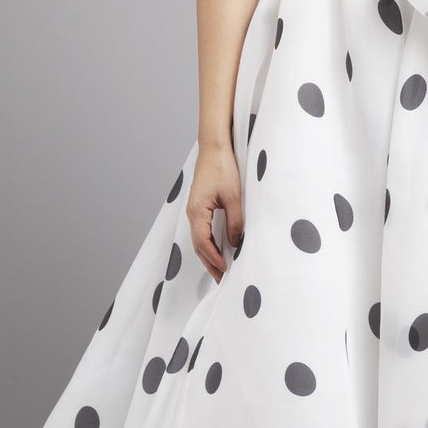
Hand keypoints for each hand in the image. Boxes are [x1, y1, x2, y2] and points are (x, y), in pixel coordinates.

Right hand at [187, 142, 244, 281]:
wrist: (214, 147)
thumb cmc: (222, 167)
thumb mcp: (234, 196)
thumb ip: (235, 221)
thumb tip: (235, 242)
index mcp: (197, 211)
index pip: (202, 243)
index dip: (213, 258)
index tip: (226, 270)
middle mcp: (192, 213)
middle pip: (198, 245)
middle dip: (210, 263)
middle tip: (222, 280)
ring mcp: (195, 210)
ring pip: (200, 239)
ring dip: (209, 255)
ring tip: (221, 270)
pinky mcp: (200, 206)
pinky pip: (203, 230)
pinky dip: (209, 243)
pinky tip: (219, 249)